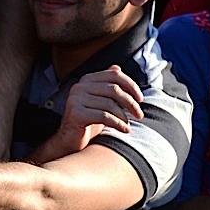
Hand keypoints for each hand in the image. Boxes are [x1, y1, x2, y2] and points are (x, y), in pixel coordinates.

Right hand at [28, 66, 142, 163]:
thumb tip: (117, 68)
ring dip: (124, 116)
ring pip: (109, 104)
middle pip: (114, 89)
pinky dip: (118, 124)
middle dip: (130, 103)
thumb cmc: (87, 122)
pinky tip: (125, 130)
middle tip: (139, 115)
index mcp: (86, 80)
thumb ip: (107, 85)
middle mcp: (79, 87)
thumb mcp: (99, 102)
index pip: (114, 75)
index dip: (131, 85)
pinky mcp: (75, 114)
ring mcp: (75, 99)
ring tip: (128, 125)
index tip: (140, 99)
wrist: (69, 142)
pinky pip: (104, 116)